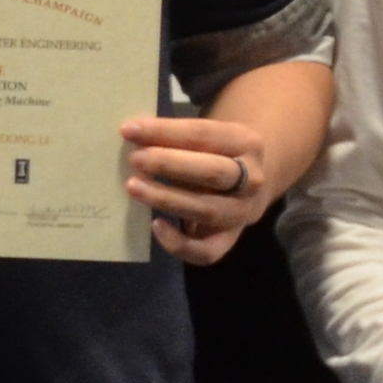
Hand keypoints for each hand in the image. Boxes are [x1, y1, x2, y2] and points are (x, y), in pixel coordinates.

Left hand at [123, 112, 279, 266]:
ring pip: (208, 210)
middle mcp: (252, 179)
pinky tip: (156, 226)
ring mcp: (242, 213)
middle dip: (170, 164)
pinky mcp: (230, 240)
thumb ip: (174, 137)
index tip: (129, 130)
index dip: (165, 132)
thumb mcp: (205, 138)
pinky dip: (180, 244)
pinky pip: (207, 251)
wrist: (248, 184)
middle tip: (135, 159)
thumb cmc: (215, 154)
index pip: (204, 134)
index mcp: (246, 142)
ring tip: (134, 187)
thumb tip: (132, 134)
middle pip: (213, 172)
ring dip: (168, 199)